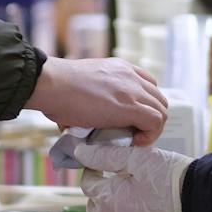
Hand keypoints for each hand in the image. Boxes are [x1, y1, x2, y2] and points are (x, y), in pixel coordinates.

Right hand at [27, 57, 168, 144]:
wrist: (50, 84)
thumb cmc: (56, 88)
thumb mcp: (85, 85)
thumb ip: (93, 99)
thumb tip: (82, 123)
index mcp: (120, 69)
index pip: (149, 85)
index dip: (145, 106)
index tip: (132, 121)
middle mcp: (131, 76)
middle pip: (158, 99)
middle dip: (151, 119)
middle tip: (134, 133)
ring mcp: (132, 90)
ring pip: (161, 110)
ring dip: (151, 128)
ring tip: (134, 140)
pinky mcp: (130, 106)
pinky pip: (155, 121)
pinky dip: (149, 135)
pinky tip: (133, 142)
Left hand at [76, 143, 191, 211]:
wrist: (200, 201)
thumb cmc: (168, 176)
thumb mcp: (136, 158)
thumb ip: (106, 155)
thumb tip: (80, 152)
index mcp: (108, 199)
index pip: (87, 183)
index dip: (92, 167)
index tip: (102, 158)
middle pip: (95, 205)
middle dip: (99, 190)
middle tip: (114, 174)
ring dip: (116, 201)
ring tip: (133, 185)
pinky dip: (133, 211)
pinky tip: (148, 200)